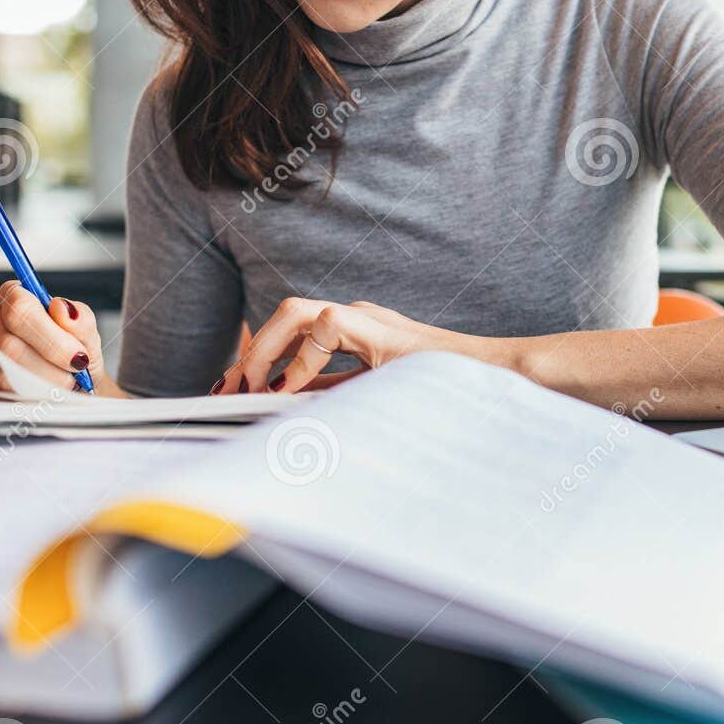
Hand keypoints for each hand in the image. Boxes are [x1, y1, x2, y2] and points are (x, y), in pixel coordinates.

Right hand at [0, 281, 120, 397]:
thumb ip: (80, 320)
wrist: (66, 381)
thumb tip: (62, 309)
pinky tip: (41, 396)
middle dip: (48, 369)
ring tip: (59, 388)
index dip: (51, 339)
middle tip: (72, 379)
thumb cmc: (71, 352)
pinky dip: (25, 400)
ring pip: (2, 375)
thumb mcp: (85, 333)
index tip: (77, 358)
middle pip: (9, 346)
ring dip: (39, 388)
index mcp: (12, 295)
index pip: (20, 309)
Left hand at [214, 298, 497, 393]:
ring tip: (251, 387)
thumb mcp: (374, 398)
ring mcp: (368, 319)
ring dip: (266, 349)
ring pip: (296, 312)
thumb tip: (285, 411)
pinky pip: (324, 327)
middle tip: (228, 393)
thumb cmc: (443, 396)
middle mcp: (357, 319)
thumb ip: (335, 397)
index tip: (230, 392)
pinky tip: (293, 390)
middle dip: (250, 353)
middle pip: (285, 317)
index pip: (292, 336)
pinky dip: (302, 360)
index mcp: (355, 334)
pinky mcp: (378, 328)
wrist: (495, 383)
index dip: (257, 360)